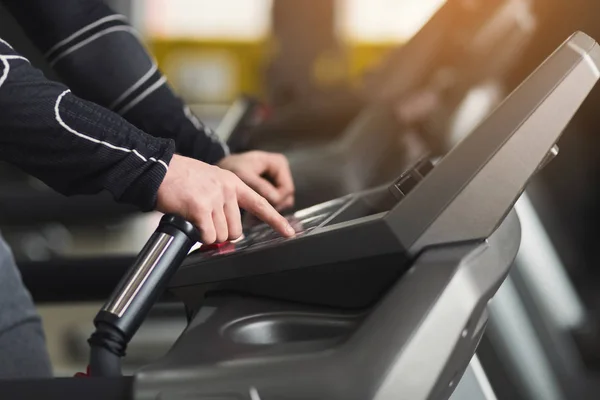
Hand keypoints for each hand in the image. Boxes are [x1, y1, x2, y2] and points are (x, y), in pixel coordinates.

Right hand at [156, 154, 294, 243]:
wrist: (158, 168)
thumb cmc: (180, 178)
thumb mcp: (210, 182)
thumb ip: (224, 202)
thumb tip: (229, 231)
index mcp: (233, 182)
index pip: (260, 204)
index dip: (276, 221)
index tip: (288, 232)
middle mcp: (227, 189)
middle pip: (236, 230)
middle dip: (221, 232)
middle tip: (204, 221)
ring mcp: (215, 197)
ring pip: (221, 235)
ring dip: (208, 234)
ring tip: (194, 216)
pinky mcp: (200, 207)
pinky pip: (207, 236)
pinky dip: (199, 236)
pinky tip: (190, 222)